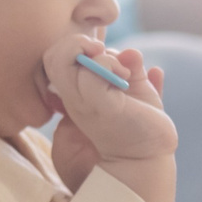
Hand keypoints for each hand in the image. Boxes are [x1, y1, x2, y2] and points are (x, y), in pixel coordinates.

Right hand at [43, 37, 175, 177]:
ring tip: (118, 68)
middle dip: (74, 42)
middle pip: (52, 56)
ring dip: (92, 51)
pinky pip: (90, 76)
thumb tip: (132, 54)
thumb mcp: (138, 90)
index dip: (74, 46)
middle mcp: (74, 97)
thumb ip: (132, 68)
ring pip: (61, 60)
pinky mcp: (98, 108)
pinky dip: (108, 65)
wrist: (149, 159)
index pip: (57, 58)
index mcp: (79, 91)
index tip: (100, 51)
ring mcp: (82, 103)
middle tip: (101, 51)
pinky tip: (125, 78)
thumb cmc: (142, 127)